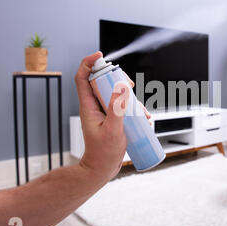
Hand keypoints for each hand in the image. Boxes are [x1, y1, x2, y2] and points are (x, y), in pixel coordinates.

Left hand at [74, 52, 149, 180]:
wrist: (102, 170)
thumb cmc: (102, 153)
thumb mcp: (112, 130)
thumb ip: (116, 109)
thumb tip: (121, 87)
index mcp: (88, 106)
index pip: (82, 78)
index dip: (89, 63)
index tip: (101, 55)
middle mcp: (94, 107)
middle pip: (102, 82)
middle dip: (117, 79)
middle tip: (130, 84)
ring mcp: (103, 113)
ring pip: (115, 94)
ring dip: (129, 97)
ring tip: (141, 110)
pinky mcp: (112, 120)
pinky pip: (122, 107)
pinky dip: (134, 109)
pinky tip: (144, 119)